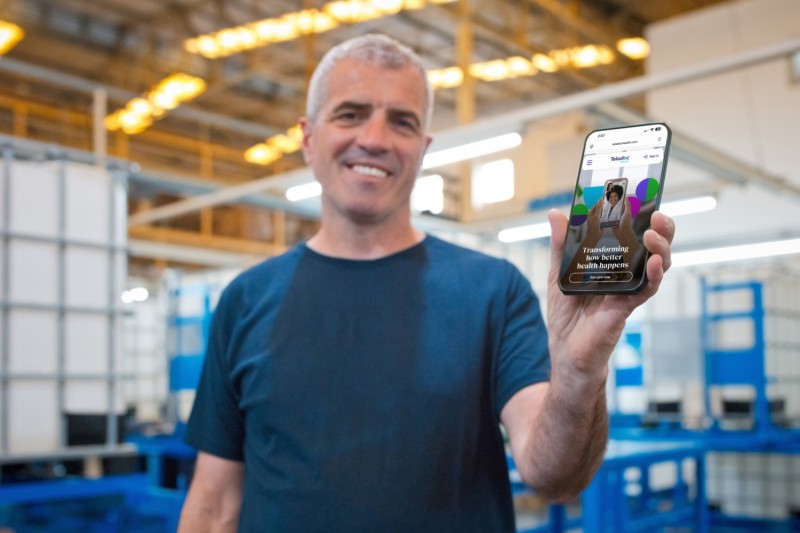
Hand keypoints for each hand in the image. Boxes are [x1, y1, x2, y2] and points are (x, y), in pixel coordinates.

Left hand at [546, 208, 674, 379]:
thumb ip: (560, 245)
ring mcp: (628, 289)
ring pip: (656, 265)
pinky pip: (645, 290)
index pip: (633, 234)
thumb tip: (556, 213)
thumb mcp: (558, 273)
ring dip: (660, 248)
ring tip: (655, 233)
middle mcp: (625, 273)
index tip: (643, 196)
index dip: (642, 216)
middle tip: (657, 213)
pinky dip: (652, 275)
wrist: (566, 351)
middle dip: (661, 228)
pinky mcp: (626, 307)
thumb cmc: (566, 313)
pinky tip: (653, 263)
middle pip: (652, 246)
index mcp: (611, 261)